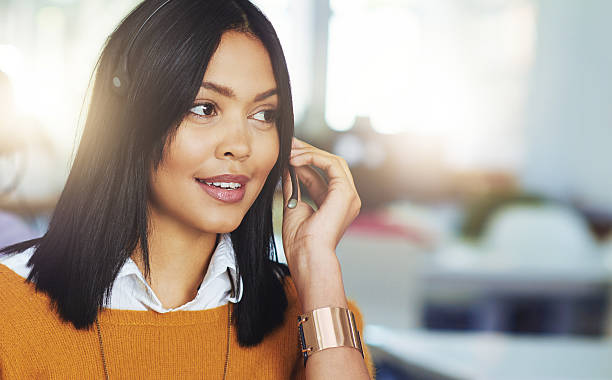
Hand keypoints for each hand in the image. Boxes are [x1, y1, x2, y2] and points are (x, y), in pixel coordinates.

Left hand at [281, 138, 360, 307]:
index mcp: (336, 204)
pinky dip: (313, 158)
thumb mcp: (294, 206)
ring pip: (333, 161)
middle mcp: (347, 198)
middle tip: (288, 144)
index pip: (321, 175)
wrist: (307, 255)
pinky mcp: (346, 192)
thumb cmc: (300, 241)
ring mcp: (350, 195)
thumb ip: (293, 187)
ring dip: (309, 153)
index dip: (304, 162)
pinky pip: (331, 164)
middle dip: (308, 152)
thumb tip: (286, 169)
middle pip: (330, 164)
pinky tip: (295, 160)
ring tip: (289, 152)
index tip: (287, 154)